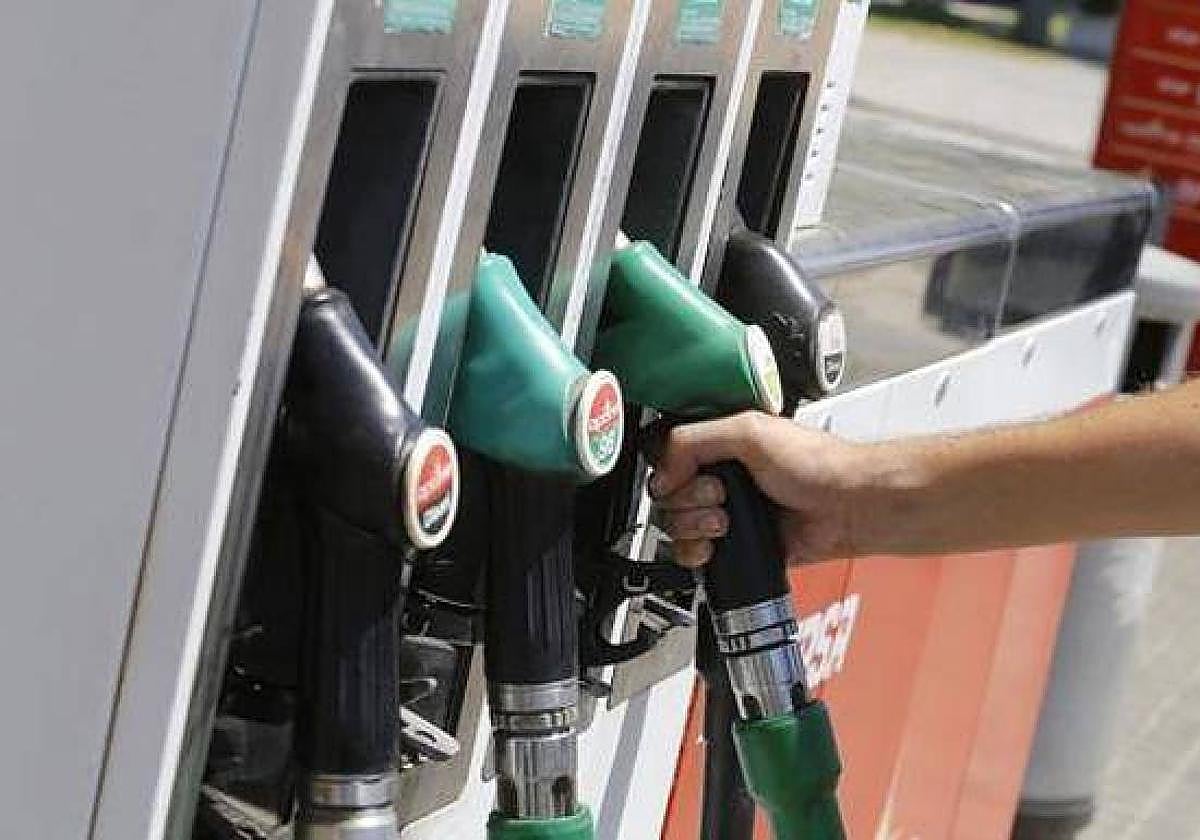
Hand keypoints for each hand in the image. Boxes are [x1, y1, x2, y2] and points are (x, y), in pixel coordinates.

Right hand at [650, 412, 867, 567]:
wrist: (848, 508)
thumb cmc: (818, 465)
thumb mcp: (749, 431)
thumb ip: (694, 439)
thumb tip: (662, 471)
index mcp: (720, 443)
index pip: (667, 456)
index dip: (668, 470)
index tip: (683, 476)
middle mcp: (720, 477)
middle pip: (667, 495)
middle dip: (688, 500)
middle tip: (719, 495)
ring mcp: (726, 512)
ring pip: (677, 526)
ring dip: (695, 526)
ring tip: (726, 521)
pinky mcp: (733, 545)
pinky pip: (694, 554)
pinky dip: (698, 552)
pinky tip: (719, 544)